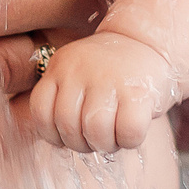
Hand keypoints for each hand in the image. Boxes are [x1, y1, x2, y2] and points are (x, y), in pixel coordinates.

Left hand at [23, 34, 166, 154]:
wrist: (147, 42)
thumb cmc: (108, 71)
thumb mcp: (75, 74)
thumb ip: (63, 100)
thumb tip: (58, 142)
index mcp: (59, 66)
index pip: (41, 113)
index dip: (53, 135)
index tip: (68, 136)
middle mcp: (79, 70)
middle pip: (67, 127)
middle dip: (82, 144)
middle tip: (96, 139)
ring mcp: (108, 79)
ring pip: (95, 131)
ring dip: (105, 145)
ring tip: (113, 137)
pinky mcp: (138, 92)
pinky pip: (128, 131)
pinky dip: (129, 141)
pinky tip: (130, 132)